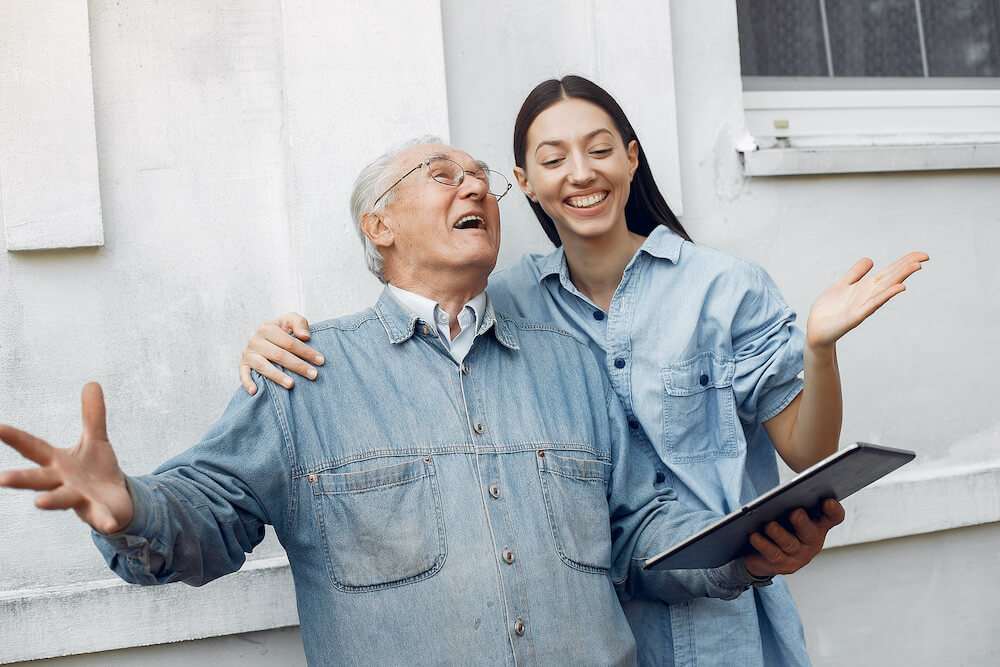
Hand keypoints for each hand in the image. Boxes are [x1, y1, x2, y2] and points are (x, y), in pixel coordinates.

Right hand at [0, 382, 132, 533]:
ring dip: (52, 501)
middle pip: (39, 479)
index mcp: (58, 462)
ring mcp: (79, 499)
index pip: (33, 447)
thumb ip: (93, 415)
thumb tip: (92, 383)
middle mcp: (63, 482)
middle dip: (21, 479)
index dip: (14, 437)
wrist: (116, 501)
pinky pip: (101, 517)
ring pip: (62, 500)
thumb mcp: (96, 439)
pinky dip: (104, 521)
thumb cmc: (97, 470)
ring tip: (39, 504)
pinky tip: (109, 526)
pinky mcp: (99, 513)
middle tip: (1, 479)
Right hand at [238, 312, 321, 394]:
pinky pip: (243, 375)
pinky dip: (247, 383)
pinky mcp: (242, 365)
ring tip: (292, 385)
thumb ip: (299, 323)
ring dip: (277, 376)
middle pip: (279, 355)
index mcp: (267, 328)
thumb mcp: (290, 320)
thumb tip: (305, 336)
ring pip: (263, 366)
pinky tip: (255, 392)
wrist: (264, 339)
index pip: (289, 342)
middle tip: (313, 375)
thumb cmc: (282, 331)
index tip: (320, 361)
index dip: (306, 352)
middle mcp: (255, 340)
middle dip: (298, 365)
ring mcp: (248, 354)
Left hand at [741, 498, 844, 577]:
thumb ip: (791, 500)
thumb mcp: (788, 512)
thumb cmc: (780, 524)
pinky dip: (763, 545)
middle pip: (809, 532)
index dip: (833, 510)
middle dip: (802, 522)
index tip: (828, 501)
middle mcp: (812, 541)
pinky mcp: (783, 565)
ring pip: (790, 543)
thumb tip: (783, 490)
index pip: (833, 517)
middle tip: (796, 513)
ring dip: (779, 534)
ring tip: (769, 526)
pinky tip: (754, 537)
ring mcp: (799, 555)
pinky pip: (773, 554)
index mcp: (819, 524)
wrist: (764, 555)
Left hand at [806, 252, 928, 348]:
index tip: (922, 255)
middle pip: (890, 278)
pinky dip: (886, 295)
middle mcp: (868, 295)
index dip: (904, 262)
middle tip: (924, 257)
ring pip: (885, 288)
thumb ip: (855, 273)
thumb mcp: (842, 285)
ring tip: (916, 266)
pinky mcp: (856, 316)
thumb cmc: (829, 309)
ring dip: (901, 277)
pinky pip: (873, 304)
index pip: (888, 272)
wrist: (816, 329)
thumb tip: (870, 259)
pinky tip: (899, 288)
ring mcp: (864, 305)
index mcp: (865, 287)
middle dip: (906, 267)